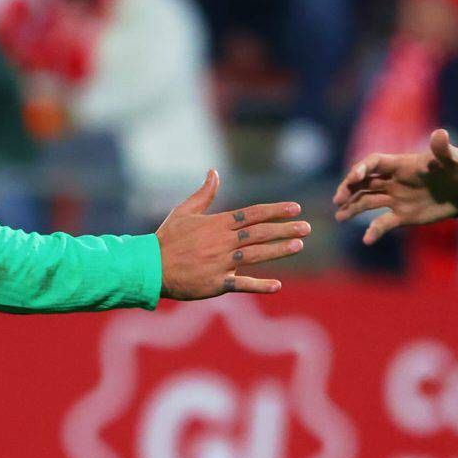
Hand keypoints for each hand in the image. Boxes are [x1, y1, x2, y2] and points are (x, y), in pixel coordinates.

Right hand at [156, 169, 307, 298]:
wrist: (150, 267)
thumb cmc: (167, 238)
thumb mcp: (184, 211)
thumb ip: (203, 193)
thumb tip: (214, 172)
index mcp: (217, 224)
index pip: (252, 214)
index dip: (275, 210)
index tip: (295, 208)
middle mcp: (223, 242)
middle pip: (260, 233)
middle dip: (285, 229)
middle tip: (307, 228)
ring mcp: (221, 263)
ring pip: (256, 255)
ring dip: (279, 250)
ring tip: (298, 245)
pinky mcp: (217, 283)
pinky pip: (242, 285)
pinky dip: (260, 285)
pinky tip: (277, 285)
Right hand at [332, 128, 457, 243]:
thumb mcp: (456, 159)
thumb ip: (444, 150)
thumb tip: (440, 133)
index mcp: (402, 164)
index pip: (375, 162)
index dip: (363, 168)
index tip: (354, 177)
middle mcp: (394, 181)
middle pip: (364, 182)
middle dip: (349, 188)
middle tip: (338, 199)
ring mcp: (397, 198)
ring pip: (368, 201)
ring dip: (352, 207)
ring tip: (339, 216)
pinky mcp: (403, 216)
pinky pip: (384, 223)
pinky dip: (374, 231)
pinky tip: (367, 241)